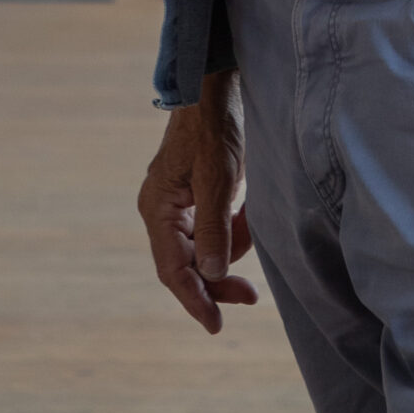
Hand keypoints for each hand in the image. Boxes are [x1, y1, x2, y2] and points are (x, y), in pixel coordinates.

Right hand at [137, 69, 258, 334]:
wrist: (213, 87)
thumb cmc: (212, 127)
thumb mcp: (217, 178)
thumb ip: (215, 228)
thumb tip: (213, 274)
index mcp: (158, 208)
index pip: (173, 269)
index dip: (195, 300)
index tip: (215, 326)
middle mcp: (163, 209)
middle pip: (188, 263)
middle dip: (218, 279)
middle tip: (251, 296)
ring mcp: (179, 202)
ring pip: (204, 247)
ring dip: (231, 248)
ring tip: (255, 229)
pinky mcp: (197, 193)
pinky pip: (214, 227)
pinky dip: (233, 229)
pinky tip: (249, 218)